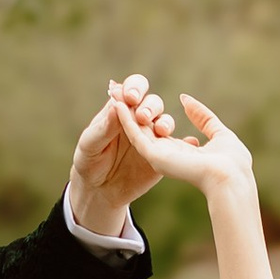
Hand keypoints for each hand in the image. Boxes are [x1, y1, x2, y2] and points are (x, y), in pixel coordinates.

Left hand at [67, 73, 174, 235]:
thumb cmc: (90, 161)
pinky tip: (190, 143)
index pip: (132, 90)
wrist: (99, 190)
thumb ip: (103, 127)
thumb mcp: (90, 144)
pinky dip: (185, 143)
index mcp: (120, 110)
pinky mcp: (162, 155)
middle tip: (142, 117)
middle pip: (153, 103)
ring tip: (161, 131)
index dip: (134, 88)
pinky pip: (177, 146)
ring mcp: (152, 137)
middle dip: (150, 107)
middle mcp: (139, 120)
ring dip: (165, 123)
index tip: (130, 98)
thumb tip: (116, 105)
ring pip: (165, 122)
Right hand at [113, 89, 256, 218]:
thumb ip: (203, 118)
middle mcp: (168, 155)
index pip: (161, 131)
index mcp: (182, 153)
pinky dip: (125, 118)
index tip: (139, 98)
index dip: (150, 114)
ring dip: (124, 112)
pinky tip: (117, 103)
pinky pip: (135, 134)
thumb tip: (186, 99)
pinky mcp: (155, 156)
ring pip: (136, 131)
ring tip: (113, 93)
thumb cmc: (232, 162)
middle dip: (133, 111)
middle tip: (119, 92)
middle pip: (145, 130)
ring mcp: (160, 156)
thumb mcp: (219, 133)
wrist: (231, 178)